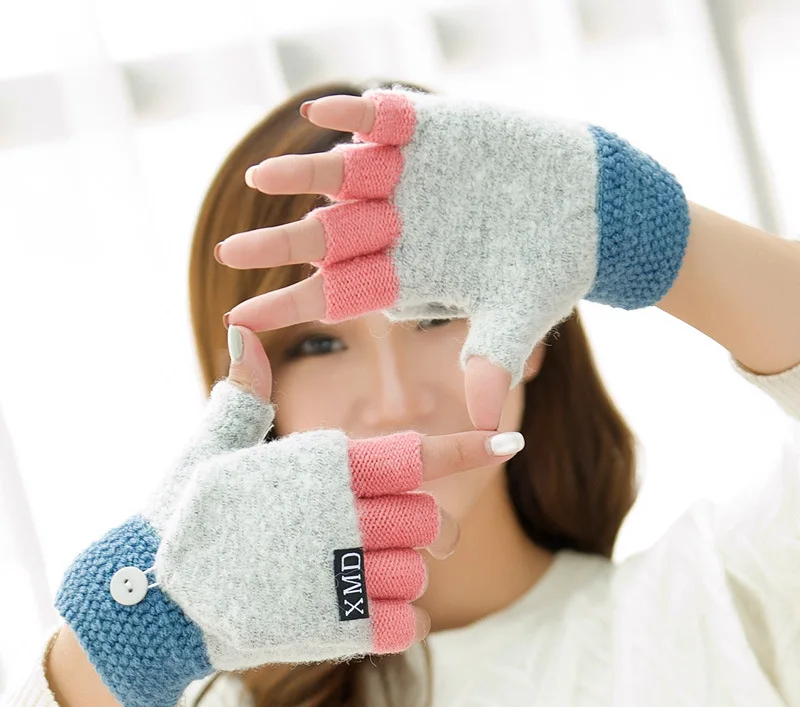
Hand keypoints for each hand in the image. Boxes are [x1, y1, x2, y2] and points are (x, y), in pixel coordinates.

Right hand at [54, 326, 524, 706]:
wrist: (154, 601)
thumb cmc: (183, 515)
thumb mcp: (212, 446)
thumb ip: (243, 392)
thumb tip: (241, 332)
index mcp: (324, 467)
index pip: (417, 454)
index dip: (469, 448)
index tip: (510, 441)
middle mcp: (343, 517)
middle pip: (427, 517)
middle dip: (415, 523)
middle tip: (383, 529)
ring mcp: (344, 575)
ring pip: (417, 571)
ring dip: (398, 572)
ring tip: (354, 571)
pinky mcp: (338, 628)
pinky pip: (405, 622)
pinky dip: (399, 618)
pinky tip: (369, 610)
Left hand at [218, 88, 689, 429]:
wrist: (589, 206)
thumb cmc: (549, 268)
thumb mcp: (517, 317)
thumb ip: (492, 363)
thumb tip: (489, 433)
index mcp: (404, 273)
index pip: (334, 293)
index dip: (288, 307)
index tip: (237, 324)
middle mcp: (395, 226)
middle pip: (325, 238)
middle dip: (278, 246)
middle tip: (229, 255)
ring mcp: (408, 178)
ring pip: (343, 176)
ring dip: (303, 175)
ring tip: (262, 178)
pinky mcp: (431, 131)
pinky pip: (384, 121)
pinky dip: (355, 116)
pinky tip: (320, 116)